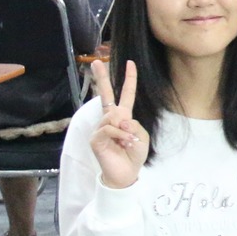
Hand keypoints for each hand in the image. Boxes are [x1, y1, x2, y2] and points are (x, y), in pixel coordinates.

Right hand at [88, 60, 150, 189]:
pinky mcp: (95, 138)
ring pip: (112, 116)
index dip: (129, 79)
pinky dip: (120, 135)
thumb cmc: (134, 154)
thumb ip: (133, 124)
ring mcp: (101, 128)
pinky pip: (108, 129)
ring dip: (125, 129)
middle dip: (101, 78)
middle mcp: (110, 119)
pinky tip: (123, 143)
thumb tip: (119, 119)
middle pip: (105, 94)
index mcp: (123, 116)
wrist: (126, 173)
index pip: (125, 94)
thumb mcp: (141, 136)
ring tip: (128, 141)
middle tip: (96, 62)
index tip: (130, 63)